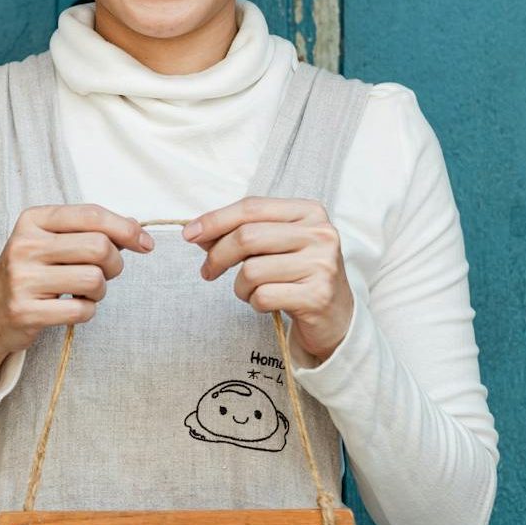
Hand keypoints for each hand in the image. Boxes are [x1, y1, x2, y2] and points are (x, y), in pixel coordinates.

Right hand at [0, 203, 153, 384]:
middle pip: (99, 247)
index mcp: (33, 220)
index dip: (126, 228)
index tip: (144, 243)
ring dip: (100, 290)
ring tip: (85, 292)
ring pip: (94, 279)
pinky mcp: (25, 311)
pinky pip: (81, 310)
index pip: (92, 215)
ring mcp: (22, 279)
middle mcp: (24, 245)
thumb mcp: (52, 241)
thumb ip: (90, 230)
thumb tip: (136, 228)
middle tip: (107, 272)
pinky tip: (72, 308)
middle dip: (115, 263)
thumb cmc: (32, 272)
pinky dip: (87, 311)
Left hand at [182, 197, 353, 365]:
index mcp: (309, 212)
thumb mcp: (274, 246)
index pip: (252, 207)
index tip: (189, 234)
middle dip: (218, 256)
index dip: (215, 220)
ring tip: (250, 291)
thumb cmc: (298, 275)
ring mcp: (321, 265)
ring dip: (239, 286)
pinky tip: (267, 303)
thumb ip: (241, 234)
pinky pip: (263, 296)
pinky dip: (254, 303)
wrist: (336, 317)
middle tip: (208, 272)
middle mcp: (320, 234)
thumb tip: (197, 232)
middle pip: (247, 237)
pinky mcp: (317, 296)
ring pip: (252, 270)